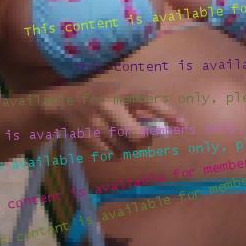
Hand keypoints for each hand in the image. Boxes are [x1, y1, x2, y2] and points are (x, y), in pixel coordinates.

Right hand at [39, 80, 182, 152]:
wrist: (63, 103)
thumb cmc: (99, 97)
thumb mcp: (118, 93)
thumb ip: (139, 108)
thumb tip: (166, 126)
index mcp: (121, 91)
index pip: (148, 100)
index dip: (167, 113)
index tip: (183, 125)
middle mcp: (109, 105)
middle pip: (139, 136)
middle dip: (144, 140)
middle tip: (141, 136)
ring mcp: (97, 122)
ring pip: (126, 148)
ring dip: (127, 147)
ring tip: (118, 135)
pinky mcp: (87, 137)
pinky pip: (112, 155)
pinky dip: (115, 153)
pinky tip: (108, 142)